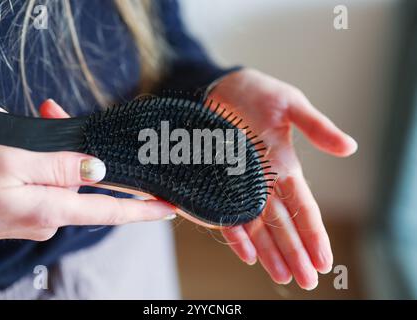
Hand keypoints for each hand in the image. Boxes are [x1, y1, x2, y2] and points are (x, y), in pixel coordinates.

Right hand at [0, 100, 175, 241]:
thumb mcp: (11, 165)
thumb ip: (60, 168)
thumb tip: (98, 171)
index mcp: (51, 209)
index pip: (112, 211)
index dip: (144, 210)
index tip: (169, 207)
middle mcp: (49, 216)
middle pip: (83, 180)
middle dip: (79, 148)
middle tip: (51, 112)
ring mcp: (35, 214)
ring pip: (60, 175)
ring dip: (51, 148)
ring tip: (29, 117)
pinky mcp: (22, 208)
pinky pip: (40, 180)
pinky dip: (34, 158)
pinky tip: (11, 138)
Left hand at [209, 69, 356, 289]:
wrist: (220, 88)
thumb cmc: (259, 94)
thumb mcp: (291, 105)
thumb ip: (316, 127)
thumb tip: (349, 148)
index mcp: (285, 165)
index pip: (303, 205)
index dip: (314, 233)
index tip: (324, 260)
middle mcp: (265, 181)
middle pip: (282, 222)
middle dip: (295, 251)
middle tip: (307, 281)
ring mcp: (242, 184)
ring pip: (258, 224)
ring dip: (270, 251)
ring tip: (283, 276)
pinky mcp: (220, 181)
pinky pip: (228, 212)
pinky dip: (237, 233)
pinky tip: (249, 254)